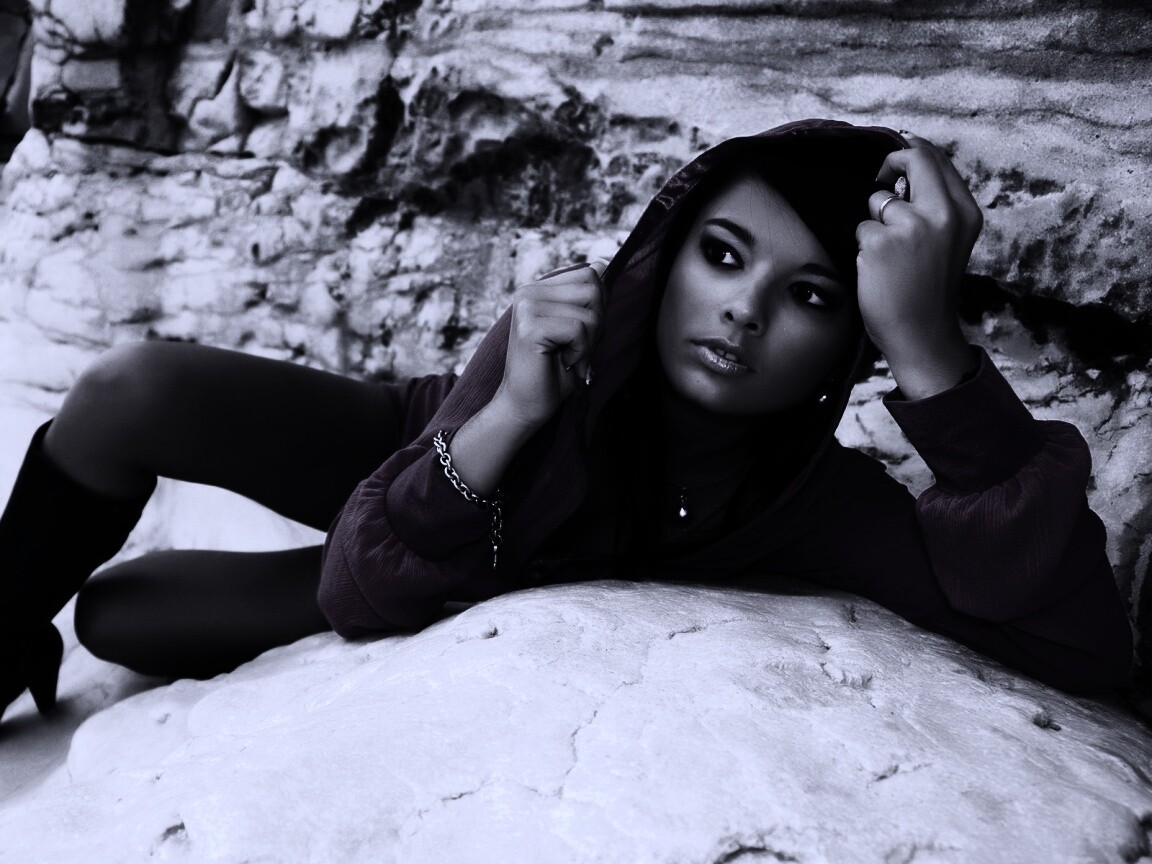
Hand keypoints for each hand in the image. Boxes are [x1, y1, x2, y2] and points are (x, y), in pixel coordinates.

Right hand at [493, 258, 607, 429]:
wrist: (526, 405)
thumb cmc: (554, 371)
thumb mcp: (578, 329)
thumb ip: (587, 298)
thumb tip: (602, 262)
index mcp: (538, 289)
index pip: (590, 275)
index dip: (597, 307)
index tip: (579, 335)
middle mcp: (528, 292)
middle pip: (594, 289)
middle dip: (596, 326)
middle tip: (575, 349)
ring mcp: (526, 307)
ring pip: (590, 312)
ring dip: (588, 343)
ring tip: (568, 357)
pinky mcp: (529, 327)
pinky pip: (579, 329)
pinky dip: (579, 352)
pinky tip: (562, 362)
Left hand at [855, 133, 982, 396]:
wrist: (921, 333)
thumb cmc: (928, 290)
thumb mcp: (948, 241)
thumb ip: (934, 208)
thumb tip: (901, 176)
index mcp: (965, 212)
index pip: (937, 160)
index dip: (910, 154)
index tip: (893, 166)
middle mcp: (942, 214)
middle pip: (913, 160)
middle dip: (890, 165)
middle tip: (879, 180)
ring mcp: (911, 226)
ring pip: (878, 201)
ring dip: (874, 223)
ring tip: (889, 255)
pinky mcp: (881, 242)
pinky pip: (861, 228)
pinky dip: (863, 246)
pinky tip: (878, 269)